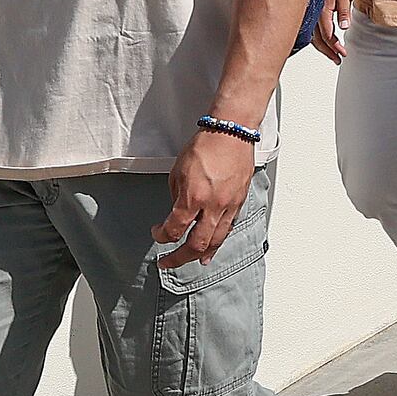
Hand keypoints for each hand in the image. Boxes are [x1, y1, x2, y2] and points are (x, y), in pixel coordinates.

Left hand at [155, 128, 254, 268]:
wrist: (231, 133)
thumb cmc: (204, 146)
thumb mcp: (178, 171)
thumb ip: (177, 196)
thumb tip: (178, 212)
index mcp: (193, 197)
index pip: (174, 229)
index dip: (161, 236)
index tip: (156, 232)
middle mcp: (213, 206)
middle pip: (196, 244)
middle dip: (179, 258)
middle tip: (167, 262)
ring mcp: (229, 205)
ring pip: (216, 240)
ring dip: (202, 254)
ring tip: (193, 261)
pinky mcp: (240, 201)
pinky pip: (228, 227)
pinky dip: (219, 240)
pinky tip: (213, 246)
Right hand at [314, 0, 353, 63]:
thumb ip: (343, 11)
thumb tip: (344, 27)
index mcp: (321, 12)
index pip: (327, 35)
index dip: (335, 46)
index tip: (342, 53)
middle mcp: (312, 16)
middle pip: (318, 40)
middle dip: (328, 51)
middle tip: (337, 59)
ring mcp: (308, 16)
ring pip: (311, 37)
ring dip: (322, 48)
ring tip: (332, 55)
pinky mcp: (307, 14)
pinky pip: (309, 31)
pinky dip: (315, 40)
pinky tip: (320, 44)